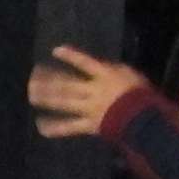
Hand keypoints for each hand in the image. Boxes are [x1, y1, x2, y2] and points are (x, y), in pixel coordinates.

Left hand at [28, 44, 148, 137]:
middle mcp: (93, 90)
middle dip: (48, 80)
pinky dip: (55, 128)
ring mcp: (89, 108)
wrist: (147, 119)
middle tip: (32, 77)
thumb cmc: (143, 95)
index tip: (56, 51)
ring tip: (31, 95)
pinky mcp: (90, 125)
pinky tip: (41, 126)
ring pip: (64, 102)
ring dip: (46, 98)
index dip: (71, 56)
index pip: (85, 63)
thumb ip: (116, 70)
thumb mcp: (132, 75)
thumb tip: (104, 65)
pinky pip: (70, 127)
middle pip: (66, 84)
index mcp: (105, 76)